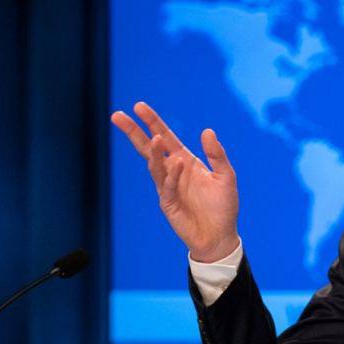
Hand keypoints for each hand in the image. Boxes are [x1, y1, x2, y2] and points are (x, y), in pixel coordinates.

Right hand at [111, 102, 239, 262]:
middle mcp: (173, 171)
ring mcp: (167, 187)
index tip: (138, 106)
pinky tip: (176, 163)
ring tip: (154, 139)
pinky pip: (167, 186)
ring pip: (154, 165)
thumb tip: (207, 131)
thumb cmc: (223, 207)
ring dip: (153, 152)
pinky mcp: (168, 204)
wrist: (219, 237)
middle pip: (148, 147)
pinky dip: (171, 174)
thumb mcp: (225, 176)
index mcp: (185, 160)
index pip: (165, 136)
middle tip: (117, 116)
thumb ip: (216, 155)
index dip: (152, 121)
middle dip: (134, 132)